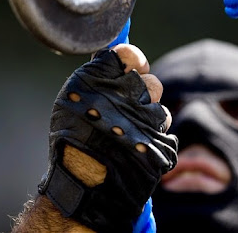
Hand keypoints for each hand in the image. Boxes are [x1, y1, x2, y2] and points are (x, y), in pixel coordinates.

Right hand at [38, 44, 177, 231]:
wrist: (83, 183)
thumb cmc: (72, 141)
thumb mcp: (72, 100)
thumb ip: (97, 77)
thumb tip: (120, 59)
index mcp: (101, 80)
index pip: (130, 55)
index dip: (134, 61)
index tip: (135, 68)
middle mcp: (127, 94)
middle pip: (151, 83)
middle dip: (143, 97)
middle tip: (127, 113)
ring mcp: (146, 118)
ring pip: (159, 111)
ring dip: (148, 123)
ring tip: (127, 140)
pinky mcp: (159, 141)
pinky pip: (165, 134)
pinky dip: (153, 142)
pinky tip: (135, 151)